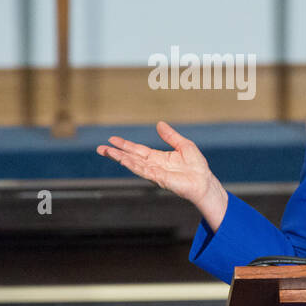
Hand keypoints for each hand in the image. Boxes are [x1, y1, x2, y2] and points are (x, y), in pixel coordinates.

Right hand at [96, 121, 227, 229]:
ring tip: (106, 152)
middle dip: (116, 153)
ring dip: (119, 158)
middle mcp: (154, 165)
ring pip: (133, 164)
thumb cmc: (197, 166)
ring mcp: (155, 172)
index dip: (125, 145)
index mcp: (158, 158)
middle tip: (100, 148)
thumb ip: (171, 136)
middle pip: (131, 157)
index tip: (112, 140)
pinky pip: (143, 170)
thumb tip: (160, 124)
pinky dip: (132, 164)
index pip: (138, 150)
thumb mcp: (184, 145)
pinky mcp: (159, 178)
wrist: (204, 181)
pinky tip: (123, 159)